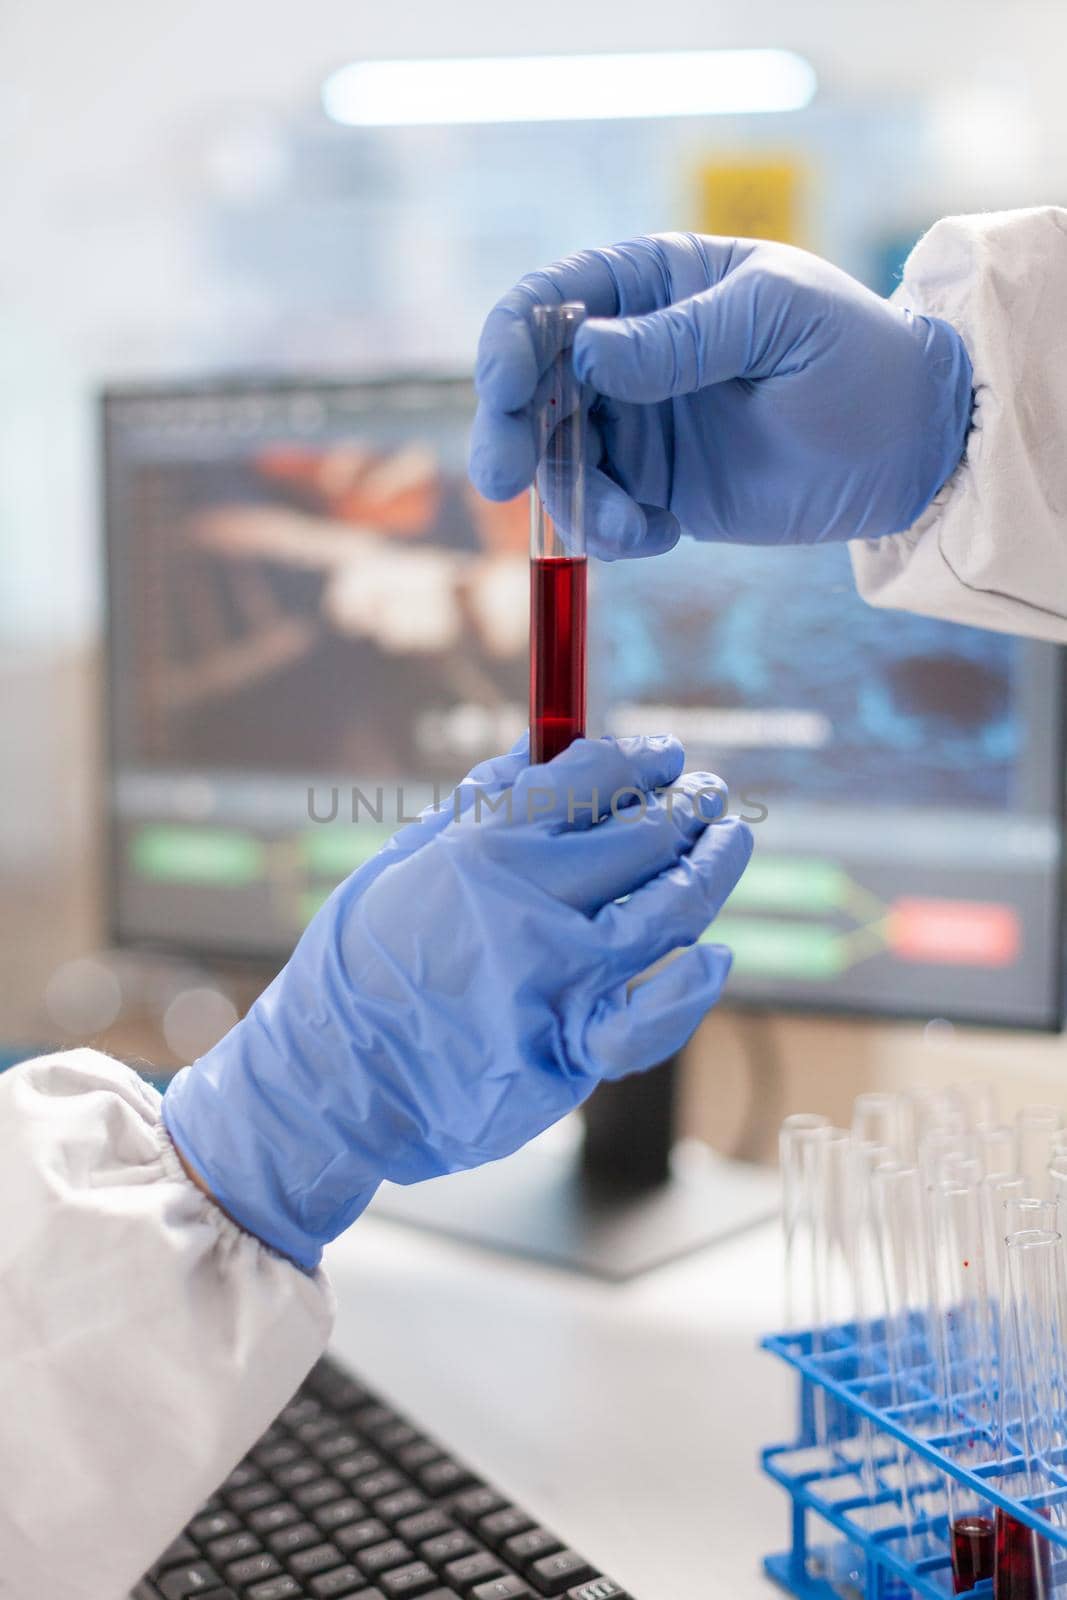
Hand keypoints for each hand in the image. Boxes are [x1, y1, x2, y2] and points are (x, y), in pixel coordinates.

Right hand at [163, 735, 751, 1267]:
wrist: (330, 1071)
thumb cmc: (365, 958)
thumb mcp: (409, 857)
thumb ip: (483, 805)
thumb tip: (542, 748)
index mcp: (487, 845)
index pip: (592, 778)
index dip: (641, 758)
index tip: (665, 756)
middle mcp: (530, 903)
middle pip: (644, 838)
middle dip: (689, 807)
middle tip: (709, 796)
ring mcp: (556, 978)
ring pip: (667, 912)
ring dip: (712, 868)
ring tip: (729, 841)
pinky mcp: (565, 1049)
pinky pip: (649, 1019)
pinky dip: (690, 989)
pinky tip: (715, 956)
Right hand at [470, 232, 972, 555]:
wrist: (908, 445)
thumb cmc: (855, 353)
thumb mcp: (777, 318)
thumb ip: (683, 336)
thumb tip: (587, 351)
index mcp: (651, 284)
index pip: (551, 299)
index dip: (510, 339)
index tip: (500, 387)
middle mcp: (628, 353)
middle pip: (531, 386)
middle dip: (507, 430)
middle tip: (500, 476)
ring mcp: (638, 425)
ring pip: (559, 460)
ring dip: (571, 497)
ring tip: (631, 525)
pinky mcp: (656, 490)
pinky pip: (601, 514)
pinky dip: (610, 531)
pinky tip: (661, 535)